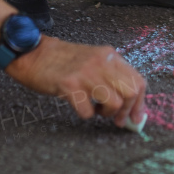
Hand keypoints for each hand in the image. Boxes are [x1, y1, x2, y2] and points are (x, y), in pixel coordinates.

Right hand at [5, 36, 146, 127]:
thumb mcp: (93, 60)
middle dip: (126, 111)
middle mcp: (102, 62)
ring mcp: (86, 73)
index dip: (140, 103)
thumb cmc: (63, 61)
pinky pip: (88, 111)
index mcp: (110, 55)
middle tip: (117, 119)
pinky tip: (79, 105)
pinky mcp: (70, 85)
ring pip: (114, 103)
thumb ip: (111, 76)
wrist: (34, 53)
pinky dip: (86, 114)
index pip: (138, 80)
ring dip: (106, 113)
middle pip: (131, 92)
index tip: (136, 117)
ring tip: (96, 109)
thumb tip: (129, 104)